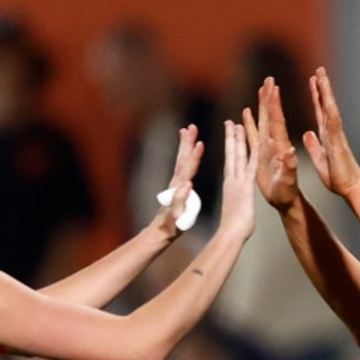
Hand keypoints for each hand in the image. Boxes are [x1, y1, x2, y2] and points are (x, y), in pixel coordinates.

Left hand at [151, 125, 203, 239]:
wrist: (160, 232)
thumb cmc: (170, 227)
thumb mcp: (176, 217)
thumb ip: (179, 201)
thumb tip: (187, 184)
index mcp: (179, 189)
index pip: (188, 169)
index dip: (194, 156)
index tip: (200, 142)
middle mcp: (176, 183)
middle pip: (182, 159)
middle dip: (187, 143)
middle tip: (191, 127)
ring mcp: (175, 184)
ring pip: (181, 160)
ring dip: (185, 145)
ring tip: (187, 131)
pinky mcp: (177, 187)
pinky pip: (182, 167)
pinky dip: (185, 156)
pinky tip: (188, 152)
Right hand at [218, 119, 257, 240]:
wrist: (231, 235)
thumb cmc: (233, 228)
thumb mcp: (234, 209)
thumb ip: (234, 200)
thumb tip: (233, 200)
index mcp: (230, 184)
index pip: (230, 160)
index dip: (230, 146)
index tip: (229, 134)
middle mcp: (232, 179)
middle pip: (232, 154)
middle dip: (232, 137)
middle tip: (231, 122)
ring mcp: (238, 182)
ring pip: (238, 155)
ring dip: (238, 139)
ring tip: (236, 123)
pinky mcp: (246, 186)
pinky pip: (251, 166)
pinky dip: (254, 153)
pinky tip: (256, 141)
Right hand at [244, 77, 302, 212]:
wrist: (285, 201)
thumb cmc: (287, 193)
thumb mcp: (288, 181)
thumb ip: (288, 166)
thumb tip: (289, 151)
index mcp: (281, 147)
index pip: (277, 122)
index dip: (274, 105)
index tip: (273, 88)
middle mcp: (275, 143)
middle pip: (271, 116)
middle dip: (270, 98)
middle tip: (270, 79)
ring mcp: (267, 148)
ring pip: (263, 122)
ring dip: (261, 106)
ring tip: (261, 88)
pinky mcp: (260, 154)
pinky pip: (253, 135)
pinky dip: (250, 123)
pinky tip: (246, 112)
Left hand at [302, 67, 359, 198]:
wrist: (350, 189)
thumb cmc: (337, 177)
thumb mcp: (320, 159)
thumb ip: (314, 145)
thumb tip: (308, 133)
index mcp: (327, 135)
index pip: (320, 111)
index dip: (316, 96)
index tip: (312, 80)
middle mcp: (333, 132)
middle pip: (326, 104)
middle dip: (322, 87)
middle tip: (318, 69)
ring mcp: (337, 135)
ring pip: (330, 108)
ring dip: (326, 92)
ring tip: (321, 75)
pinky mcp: (338, 143)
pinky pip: (333, 123)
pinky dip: (330, 111)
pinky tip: (326, 99)